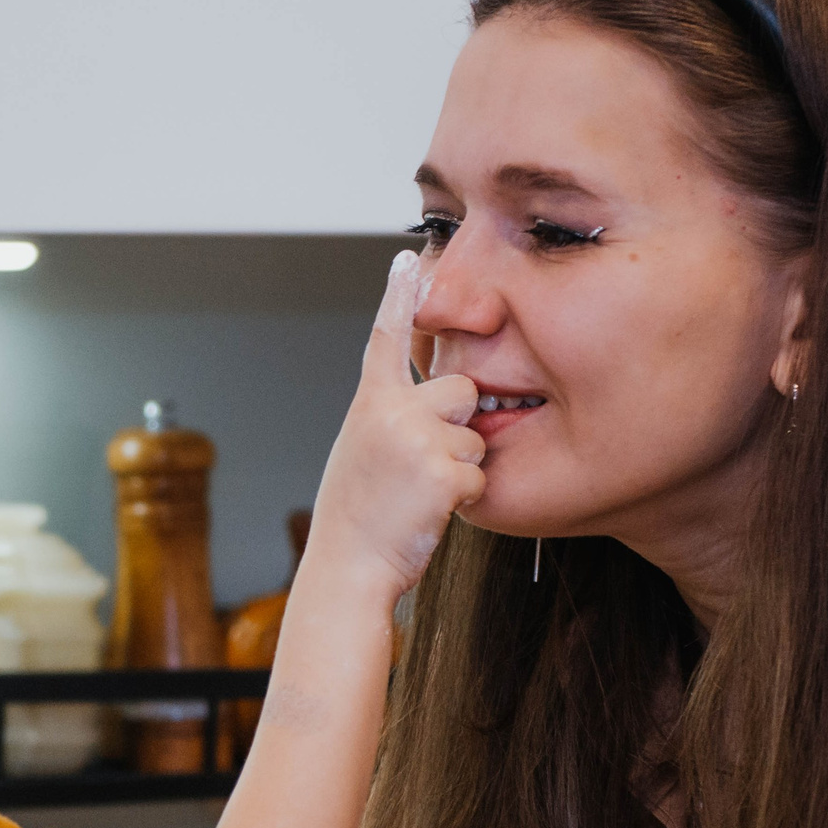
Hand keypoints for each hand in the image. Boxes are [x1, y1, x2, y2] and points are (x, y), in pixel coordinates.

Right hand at [308, 250, 486, 598]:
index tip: (407, 259)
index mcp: (370, 404)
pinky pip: (480, 477)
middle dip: (459, 425)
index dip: (398, 297)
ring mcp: (415, 440)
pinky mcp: (441, 474)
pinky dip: (464, 500)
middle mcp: (390, 412)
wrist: (347, 568)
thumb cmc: (358, 517)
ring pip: (475, 437)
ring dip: (461, 468)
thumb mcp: (361, 452)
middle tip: (422, 466)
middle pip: (461, 389)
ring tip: (419, 495)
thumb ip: (390, 418)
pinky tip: (428, 514)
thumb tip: (435, 405)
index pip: (386, 338)